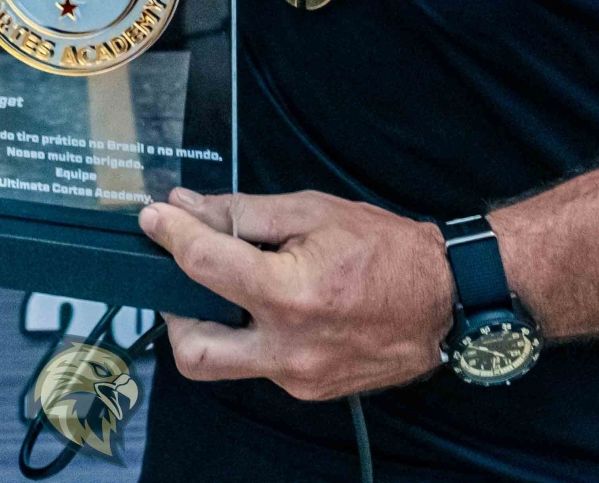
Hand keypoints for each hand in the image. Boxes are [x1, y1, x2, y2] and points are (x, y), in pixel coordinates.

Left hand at [139, 187, 455, 401]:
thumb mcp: (313, 212)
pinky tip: (269, 306)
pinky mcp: (309, 389)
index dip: (171, 235)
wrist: (444, 300)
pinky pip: (257, 366)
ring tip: (226, 290)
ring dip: (210, 327)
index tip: (155, 219)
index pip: (204, 266)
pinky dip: (250, 334)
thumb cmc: (386, 250)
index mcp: (291, 294)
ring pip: (222, 365)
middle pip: (193, 350)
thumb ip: (243, 213)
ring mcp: (298, 377)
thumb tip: (188, 209)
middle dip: (173, 313)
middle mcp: (289, 347)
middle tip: (180, 277)